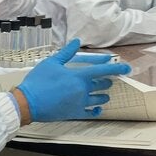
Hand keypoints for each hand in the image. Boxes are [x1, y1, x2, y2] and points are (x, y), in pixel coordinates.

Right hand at [14, 39, 131, 122]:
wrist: (28, 103)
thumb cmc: (38, 81)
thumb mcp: (51, 63)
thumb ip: (66, 52)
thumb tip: (76, 41)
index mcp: (78, 76)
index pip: (103, 71)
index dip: (117, 68)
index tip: (127, 68)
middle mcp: (83, 90)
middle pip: (102, 84)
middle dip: (107, 81)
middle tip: (108, 79)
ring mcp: (80, 103)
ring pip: (99, 99)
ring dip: (103, 95)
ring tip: (104, 94)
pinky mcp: (74, 113)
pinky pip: (91, 113)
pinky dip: (96, 110)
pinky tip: (98, 109)